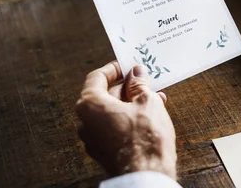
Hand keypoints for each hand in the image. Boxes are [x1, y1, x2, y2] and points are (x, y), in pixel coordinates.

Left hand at [75, 62, 176, 178]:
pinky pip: (113, 126)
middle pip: (104, 95)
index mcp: (90, 105)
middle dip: (126, 87)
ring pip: (111, 112)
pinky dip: (129, 117)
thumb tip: (136, 73)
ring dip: (131, 102)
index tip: (128, 65)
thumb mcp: (147, 101)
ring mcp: (93, 139)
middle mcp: (85, 122)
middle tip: (145, 81)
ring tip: (154, 97)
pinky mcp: (103, 151)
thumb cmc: (145, 137)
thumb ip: (139, 84)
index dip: (114, 68)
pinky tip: (149, 115)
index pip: (97, 77)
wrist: (146, 174)